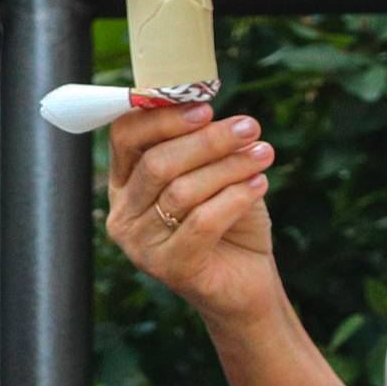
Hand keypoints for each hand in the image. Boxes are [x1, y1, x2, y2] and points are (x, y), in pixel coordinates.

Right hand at [106, 101, 279, 323]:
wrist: (247, 280)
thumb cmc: (227, 219)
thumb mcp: (213, 172)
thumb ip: (201, 143)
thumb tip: (207, 105)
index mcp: (125, 182)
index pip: (125, 137)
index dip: (163, 117)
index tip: (206, 107)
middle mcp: (123, 214)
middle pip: (157, 163)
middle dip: (207, 140)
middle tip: (249, 127)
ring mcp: (142, 246)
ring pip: (182, 191)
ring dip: (229, 166)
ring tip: (263, 154)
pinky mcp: (171, 269)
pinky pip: (203, 222)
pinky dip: (236, 197)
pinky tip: (259, 184)